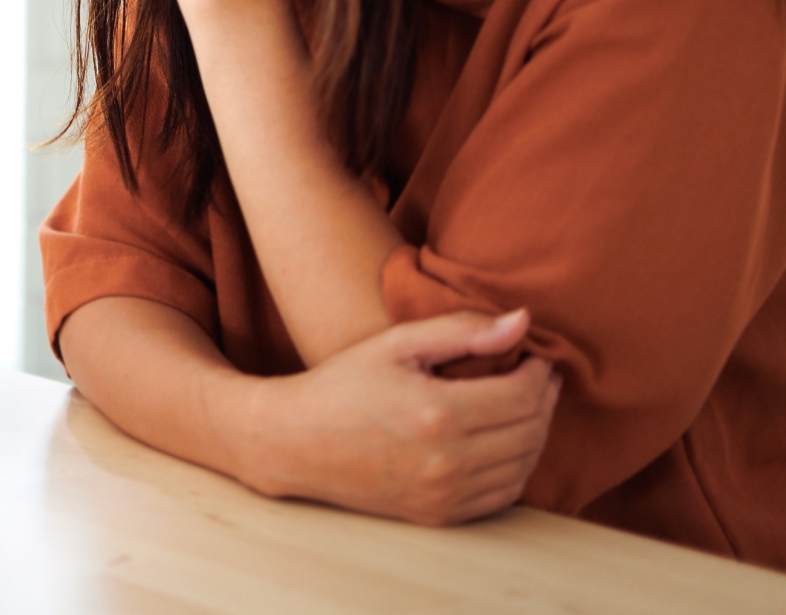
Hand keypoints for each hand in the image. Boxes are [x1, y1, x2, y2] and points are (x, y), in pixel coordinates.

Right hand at [248, 310, 561, 525]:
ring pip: (524, 466)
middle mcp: (446, 461)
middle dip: (544, 400)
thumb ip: (462, 330)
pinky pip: (502, 495)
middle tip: (539, 378)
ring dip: (535, 433)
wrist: (294, 442)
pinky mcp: (438, 515)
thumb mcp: (395, 344)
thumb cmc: (342, 384)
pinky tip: (506, 441)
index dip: (540, 373)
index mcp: (437, 413)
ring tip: (525, 405)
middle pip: (531, 432)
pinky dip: (517, 468)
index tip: (536, 357)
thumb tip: (523, 323)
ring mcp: (443, 494)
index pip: (523, 396)